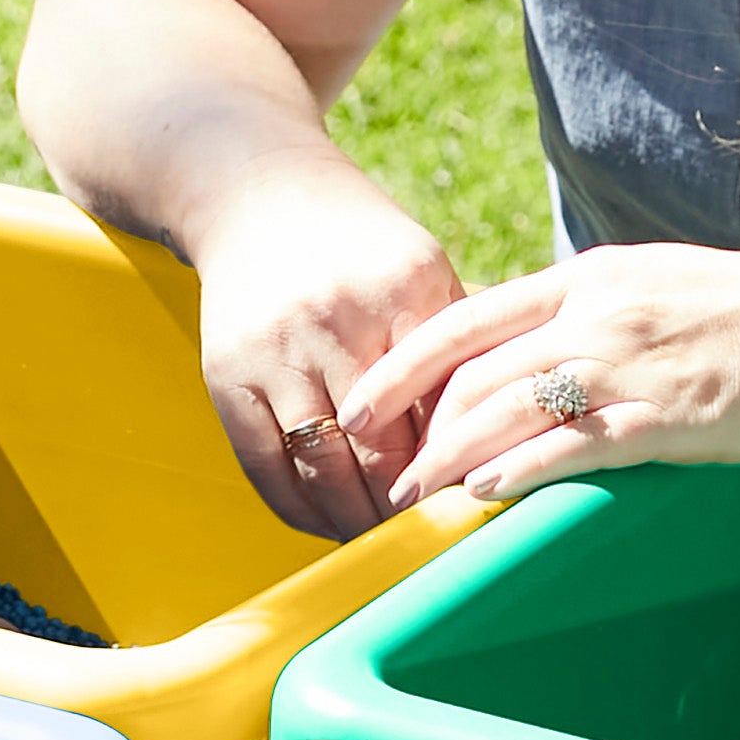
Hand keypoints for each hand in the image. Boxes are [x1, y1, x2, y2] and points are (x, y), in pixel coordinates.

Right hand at [189, 165, 468, 540]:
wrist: (257, 194)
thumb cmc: (360, 246)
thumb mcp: (421, 271)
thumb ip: (461, 346)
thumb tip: (512, 433)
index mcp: (404, 290)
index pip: (443, 408)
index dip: (460, 470)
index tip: (477, 509)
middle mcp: (337, 320)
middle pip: (383, 449)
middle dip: (410, 509)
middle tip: (435, 543)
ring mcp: (276, 350)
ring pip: (324, 467)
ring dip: (355, 522)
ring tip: (383, 545)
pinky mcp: (227, 375)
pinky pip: (264, 467)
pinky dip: (298, 510)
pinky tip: (326, 524)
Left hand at [364, 245, 739, 505]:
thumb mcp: (657, 288)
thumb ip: (591, 314)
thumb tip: (532, 352)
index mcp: (590, 277)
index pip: (468, 316)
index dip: (404, 361)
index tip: (363, 399)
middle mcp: (599, 311)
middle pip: (476, 369)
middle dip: (415, 423)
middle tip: (377, 467)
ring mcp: (633, 362)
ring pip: (511, 407)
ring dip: (450, 457)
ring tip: (412, 496)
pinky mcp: (671, 414)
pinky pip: (576, 444)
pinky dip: (521, 468)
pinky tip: (484, 493)